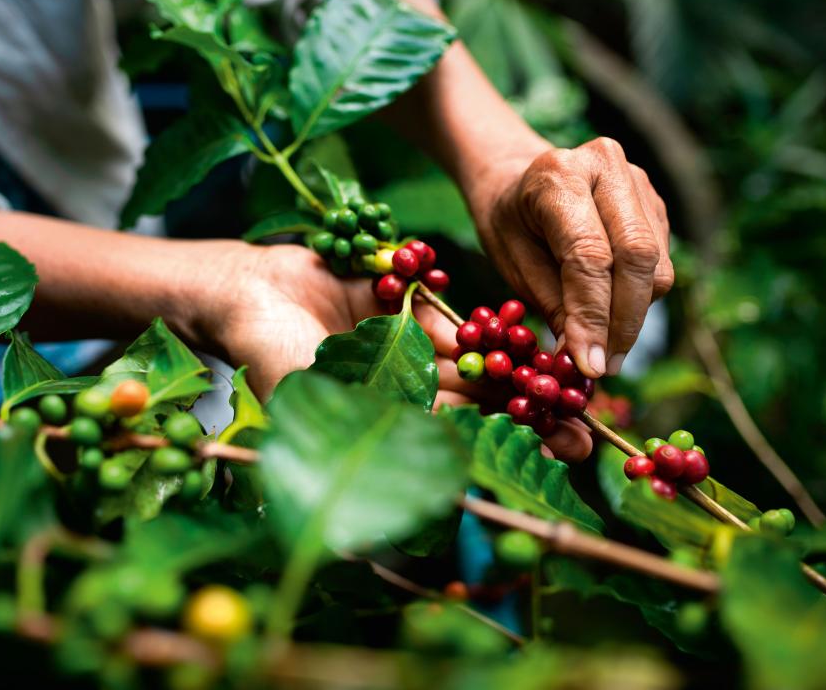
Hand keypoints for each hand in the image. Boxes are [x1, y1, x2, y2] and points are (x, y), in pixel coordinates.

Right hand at [201, 243, 592, 461]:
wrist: (242, 289)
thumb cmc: (267, 358)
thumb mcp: (313, 412)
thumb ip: (357, 449)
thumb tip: (381, 534)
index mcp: (386, 420)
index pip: (459, 440)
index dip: (506, 447)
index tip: (556, 453)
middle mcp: (402, 388)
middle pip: (478, 403)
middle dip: (528, 413)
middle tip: (583, 424)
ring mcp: (404, 346)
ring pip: (474, 359)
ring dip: (520, 368)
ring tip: (570, 379)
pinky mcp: (402, 304)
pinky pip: (450, 315)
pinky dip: (485, 323)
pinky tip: (527, 329)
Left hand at [466, 136, 673, 379]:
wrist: (519, 179)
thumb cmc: (510, 223)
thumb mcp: (512, 262)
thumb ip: (552, 304)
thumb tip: (585, 359)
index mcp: (559, 175)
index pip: (589, 254)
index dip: (593, 315)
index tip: (588, 365)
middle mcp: (606, 167)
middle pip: (637, 255)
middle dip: (624, 321)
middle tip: (604, 367)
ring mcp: (638, 183)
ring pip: (656, 265)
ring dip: (634, 316)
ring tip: (603, 348)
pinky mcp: (655, 205)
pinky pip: (660, 263)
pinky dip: (640, 299)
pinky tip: (612, 314)